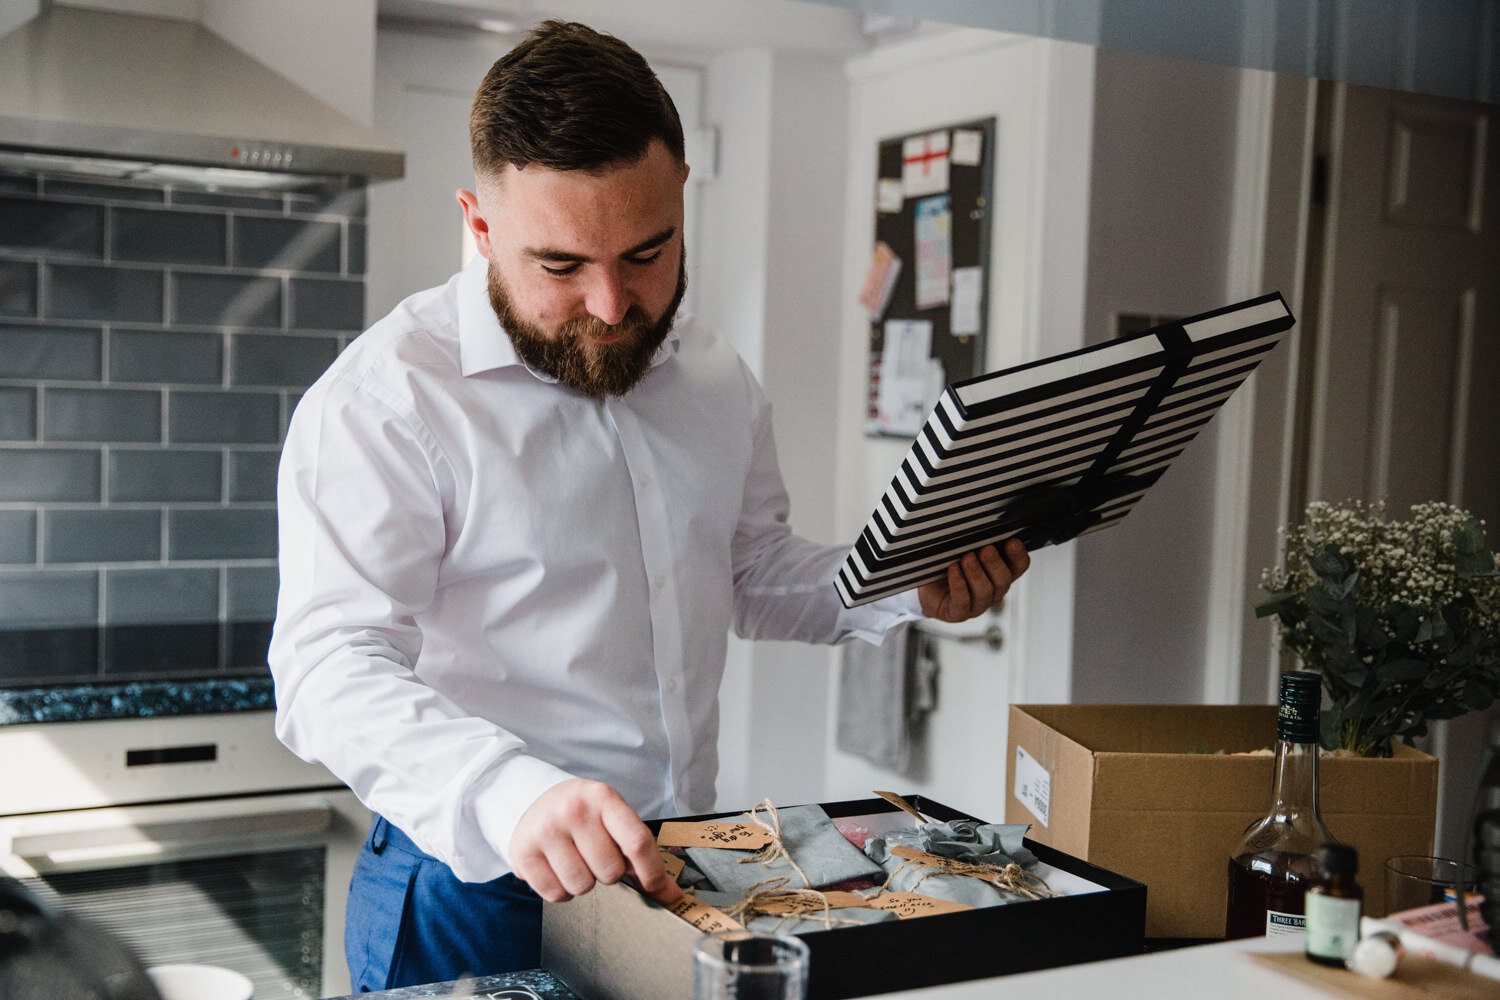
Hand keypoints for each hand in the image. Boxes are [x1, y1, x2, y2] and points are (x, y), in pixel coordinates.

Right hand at [508, 779, 682, 904]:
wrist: (534, 799)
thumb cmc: (583, 814)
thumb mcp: (612, 818)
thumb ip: (640, 852)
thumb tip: (671, 895)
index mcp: (603, 797)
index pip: (637, 842)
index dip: (652, 872)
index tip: (657, 887)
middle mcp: (573, 810)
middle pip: (610, 871)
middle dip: (609, 873)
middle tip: (597, 856)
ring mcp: (545, 830)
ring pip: (582, 886)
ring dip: (584, 882)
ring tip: (576, 861)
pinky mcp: (523, 852)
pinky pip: (555, 895)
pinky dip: (561, 891)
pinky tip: (557, 869)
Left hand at [917, 538, 1029, 622]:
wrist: (924, 586)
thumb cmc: (948, 565)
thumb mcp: (964, 549)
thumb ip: (977, 540)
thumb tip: (982, 524)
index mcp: (999, 574)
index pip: (1019, 567)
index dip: (1019, 556)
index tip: (1012, 542)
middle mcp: (992, 591)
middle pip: (1003, 581)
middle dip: (995, 564)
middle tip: (986, 549)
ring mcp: (976, 604)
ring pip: (985, 592)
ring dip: (976, 573)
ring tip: (967, 558)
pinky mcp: (957, 613)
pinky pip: (962, 601)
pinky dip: (959, 584)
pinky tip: (954, 569)